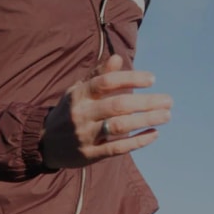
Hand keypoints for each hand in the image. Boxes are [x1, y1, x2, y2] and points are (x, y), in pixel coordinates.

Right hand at [44, 54, 171, 168]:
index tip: (152, 79)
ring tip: (166, 116)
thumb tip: (119, 58)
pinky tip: (154, 134)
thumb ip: (98, 74)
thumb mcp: (78, 90)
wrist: (45, 142)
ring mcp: (85, 135)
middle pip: (117, 105)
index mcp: (78, 94)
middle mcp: (81, 114)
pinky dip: (138, 141)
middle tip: (168, 101)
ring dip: (146, 120)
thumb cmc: (69, 110)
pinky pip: (117, 148)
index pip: (106, 82)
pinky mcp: (89, 155)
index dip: (130, 79)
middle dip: (146, 102)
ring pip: (119, 126)